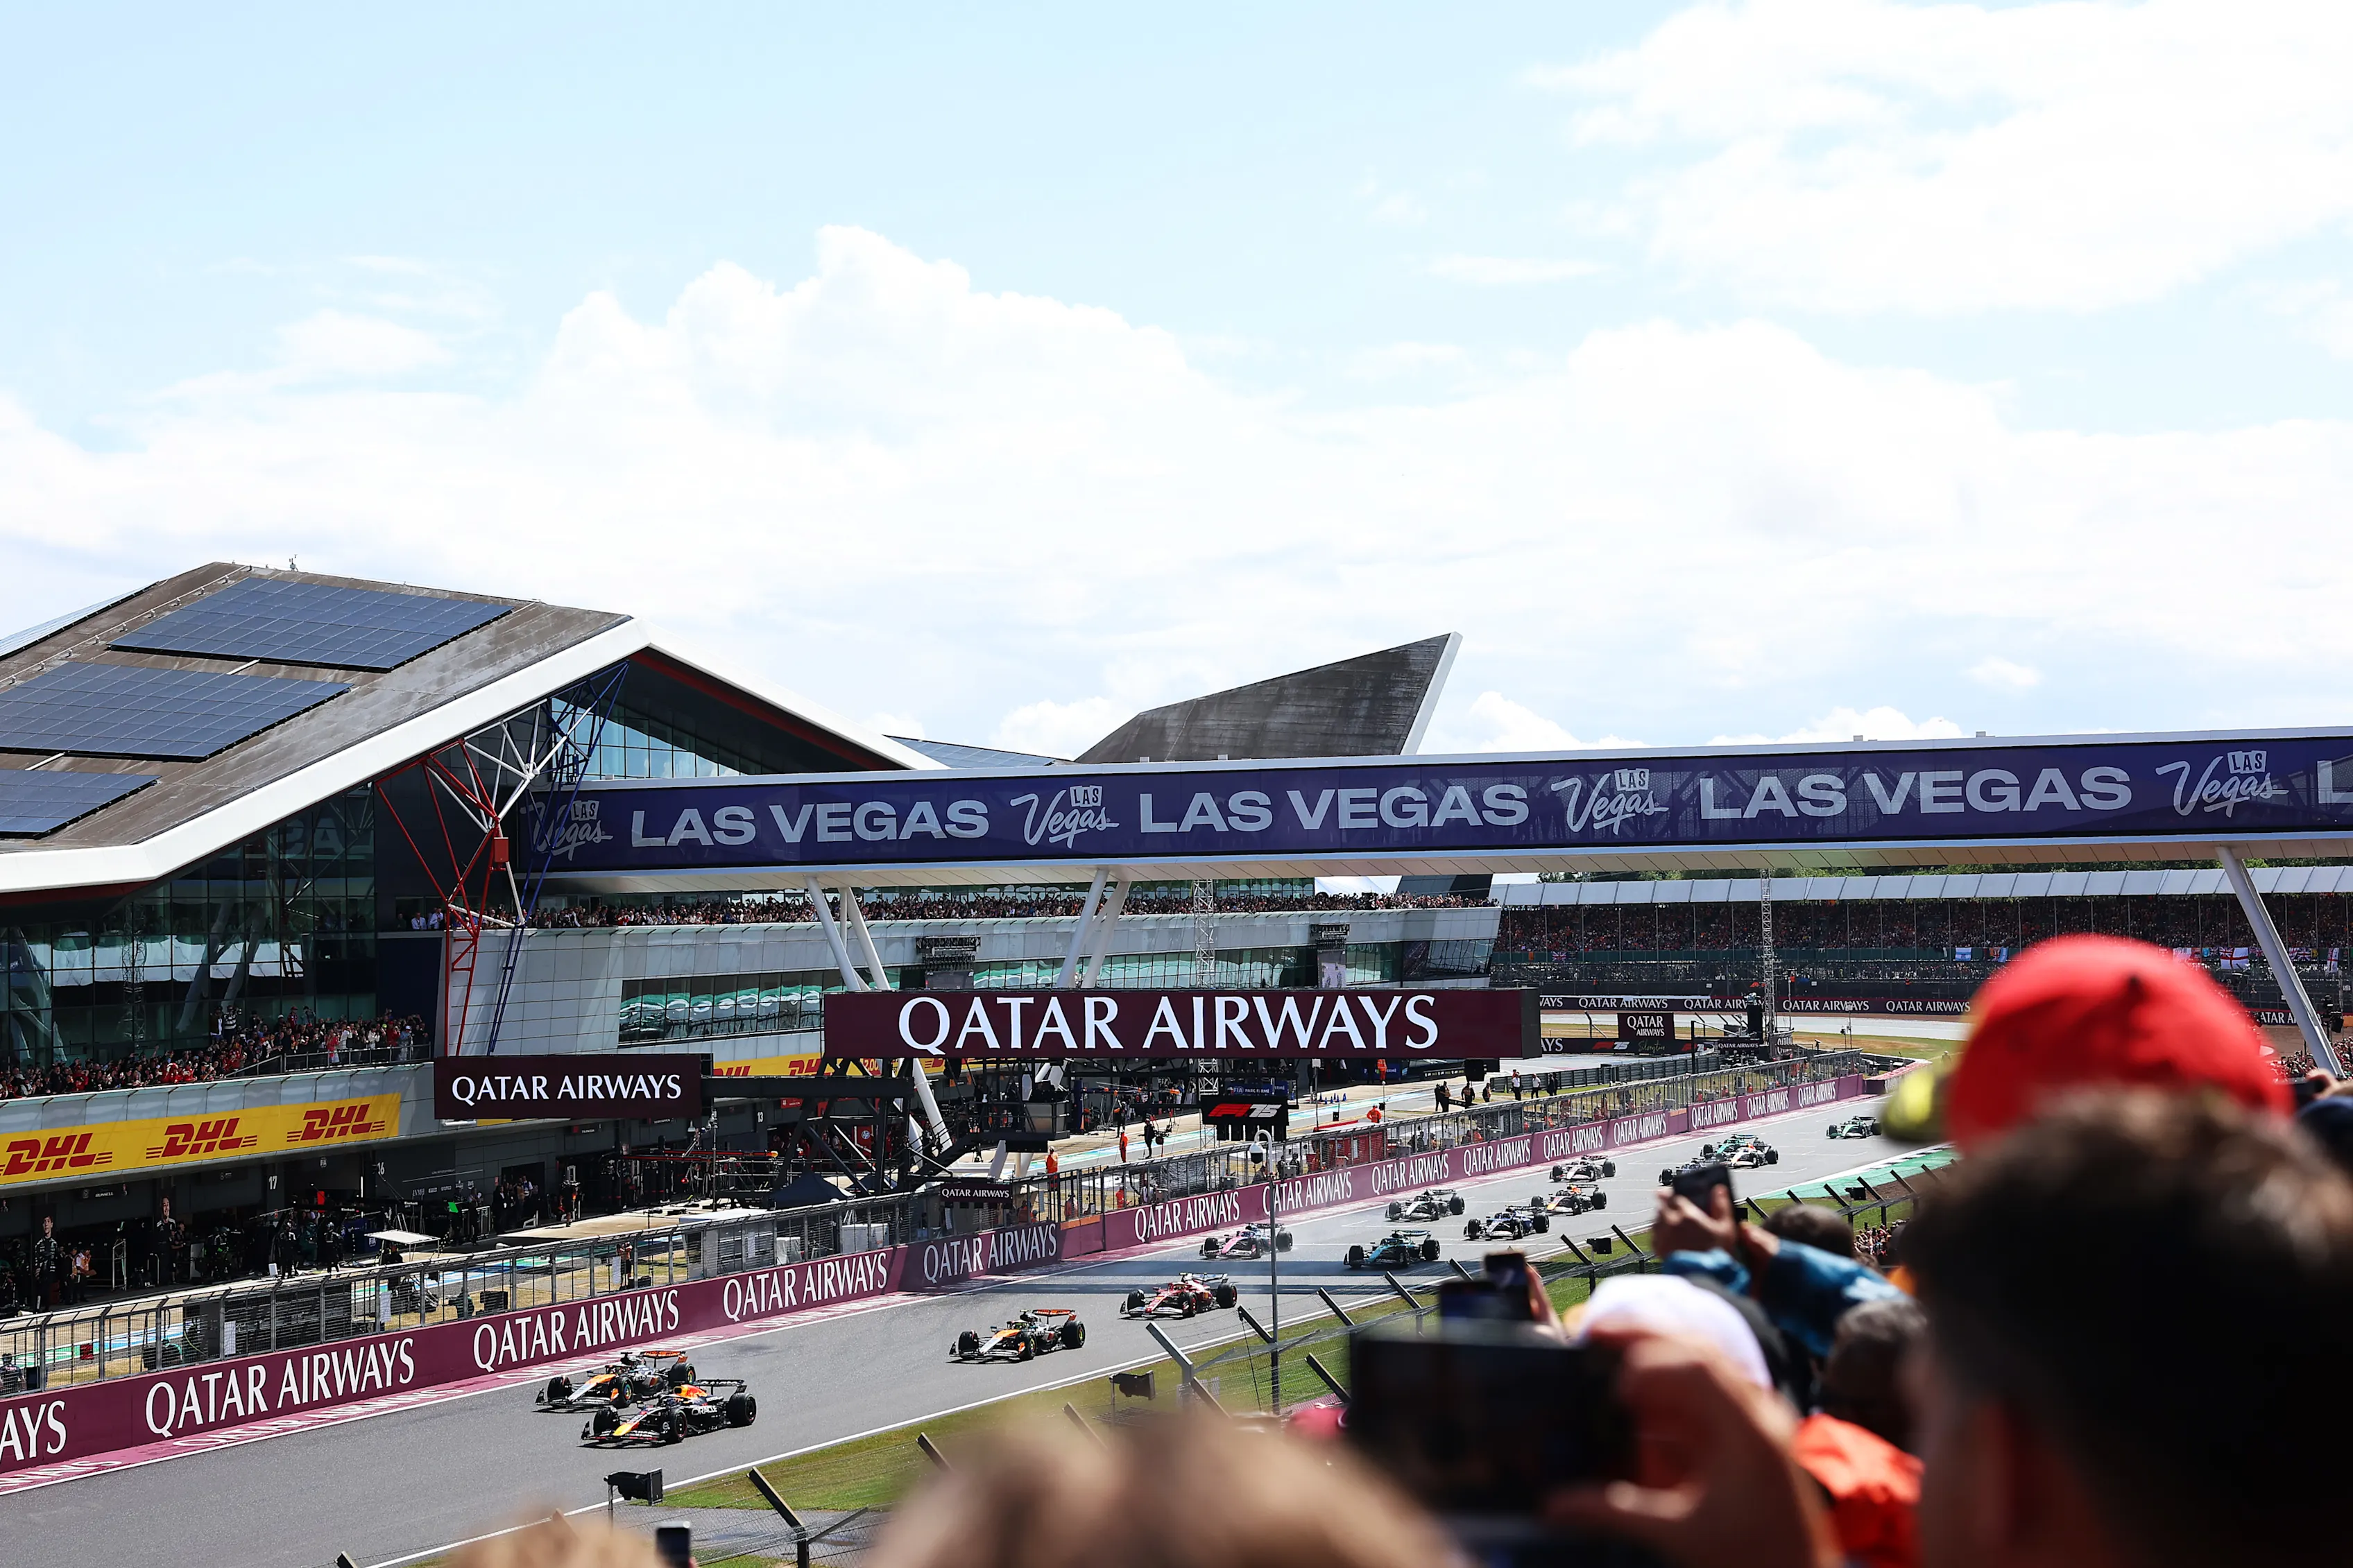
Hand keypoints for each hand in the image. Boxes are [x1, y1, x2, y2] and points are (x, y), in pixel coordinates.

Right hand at [1548, 1330, 1837, 1567]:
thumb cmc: (1758, 1560)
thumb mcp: (1681, 1536)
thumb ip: (1616, 1513)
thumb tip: (1555, 1506)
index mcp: (1750, 1429)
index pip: (1698, 1366)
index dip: (1649, 1363)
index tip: (1614, 1388)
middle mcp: (1758, 1416)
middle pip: (1699, 1354)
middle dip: (1645, 1341)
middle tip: (1594, 1336)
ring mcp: (1757, 1425)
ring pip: (1702, 1372)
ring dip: (1655, 1368)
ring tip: (1609, 1371)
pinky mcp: (1748, 1442)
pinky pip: (1706, 1402)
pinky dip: (1668, 1398)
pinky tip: (1635, 1410)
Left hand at [1651, 1185, 1739, 1257]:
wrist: (1703, 1278)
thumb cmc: (1716, 1255)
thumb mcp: (1726, 1229)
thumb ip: (1722, 1206)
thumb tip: (1719, 1189)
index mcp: (1686, 1213)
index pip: (1673, 1194)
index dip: (1676, 1194)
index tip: (1679, 1196)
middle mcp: (1669, 1222)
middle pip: (1662, 1205)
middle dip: (1668, 1204)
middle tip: (1677, 1210)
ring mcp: (1661, 1235)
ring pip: (1656, 1219)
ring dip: (1663, 1219)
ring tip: (1675, 1226)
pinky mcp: (1657, 1248)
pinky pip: (1655, 1235)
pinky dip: (1660, 1234)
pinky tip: (1672, 1239)